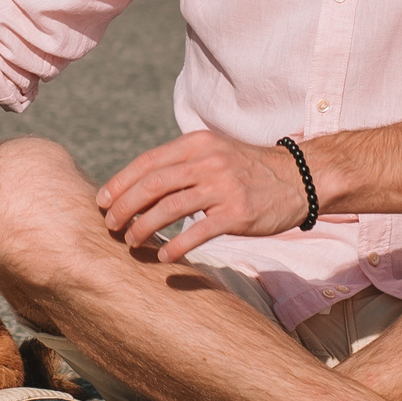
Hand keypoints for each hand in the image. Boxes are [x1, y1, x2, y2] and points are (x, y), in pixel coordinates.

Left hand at [97, 129, 312, 263]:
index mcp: (197, 144)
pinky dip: (176, 244)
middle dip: (124, 206)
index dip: (120, 182)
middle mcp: (207, 161)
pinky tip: (163, 256)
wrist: (300, 177)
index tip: (102, 200)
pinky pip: (198, 231)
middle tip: (110, 225)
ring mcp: (223, 187)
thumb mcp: (215, 153)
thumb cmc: (249, 170)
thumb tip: (140, 186)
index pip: (148, 162)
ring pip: (169, 207)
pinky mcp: (238, 213)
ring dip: (143, 226)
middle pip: (153, 184)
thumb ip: (182, 164)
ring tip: (130, 241)